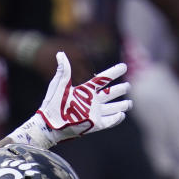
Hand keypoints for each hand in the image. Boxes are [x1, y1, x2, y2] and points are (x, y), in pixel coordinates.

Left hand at [10, 52, 129, 148]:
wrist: (49, 124)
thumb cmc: (52, 104)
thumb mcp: (60, 84)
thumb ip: (64, 69)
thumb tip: (60, 53)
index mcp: (85, 91)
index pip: (102, 80)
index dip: (113, 73)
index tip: (124, 66)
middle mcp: (91, 102)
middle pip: (109, 94)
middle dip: (119, 90)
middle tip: (128, 86)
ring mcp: (93, 114)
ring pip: (111, 108)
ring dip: (121, 105)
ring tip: (129, 103)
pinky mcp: (94, 125)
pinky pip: (109, 122)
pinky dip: (116, 119)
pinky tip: (122, 115)